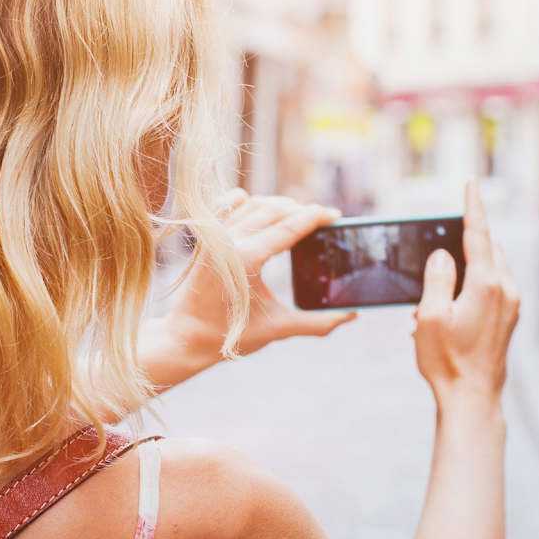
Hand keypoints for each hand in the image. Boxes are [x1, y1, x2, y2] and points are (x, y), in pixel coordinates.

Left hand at [142, 190, 357, 390]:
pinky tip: (259, 207)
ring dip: (278, 205)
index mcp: (248, 258)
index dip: (317, 216)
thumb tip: (351, 316)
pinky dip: (246, 201)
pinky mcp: (205, 238)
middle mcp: (229, 241)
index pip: (290, 225)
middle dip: (301, 210)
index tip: (335, 215)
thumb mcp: (278, 329)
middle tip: (320, 220)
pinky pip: (227, 204)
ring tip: (297, 216)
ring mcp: (215, 236)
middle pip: (275, 209)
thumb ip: (316, 323)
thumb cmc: (229, 336)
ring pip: (254, 203)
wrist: (187, 337)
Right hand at [414, 179, 519, 409]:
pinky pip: (492, 287)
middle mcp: (505, 289)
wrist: (473, 398)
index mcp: (486, 284)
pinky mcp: (509, 318)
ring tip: (438, 295)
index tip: (471, 183)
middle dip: (464, 244)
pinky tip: (450, 309)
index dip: (472, 206)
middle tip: (439, 254)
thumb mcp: (431, 317)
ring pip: (490, 268)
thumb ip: (437, 278)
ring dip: (467, 268)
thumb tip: (443, 254)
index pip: (478, 234)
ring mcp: (511, 304)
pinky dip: (472, 286)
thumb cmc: (447, 361)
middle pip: (487, 248)